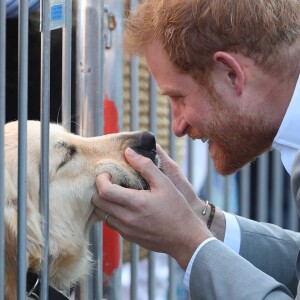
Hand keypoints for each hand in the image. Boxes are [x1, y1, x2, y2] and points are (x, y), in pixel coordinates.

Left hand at [92, 147, 212, 268]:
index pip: (104, 191)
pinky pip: (111, 223)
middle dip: (99, 189)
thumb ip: (145, 166)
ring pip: (101, 215)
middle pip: (97, 203)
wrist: (185, 238)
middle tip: (109, 182)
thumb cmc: (177, 209)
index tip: (108, 173)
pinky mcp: (128, 237)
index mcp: (135, 203)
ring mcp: (126, 230)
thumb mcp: (164, 183)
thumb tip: (129, 152)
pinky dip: (111, 213)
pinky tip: (123, 206)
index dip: (101, 179)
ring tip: (115, 193)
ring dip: (104, 202)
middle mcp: (127, 219)